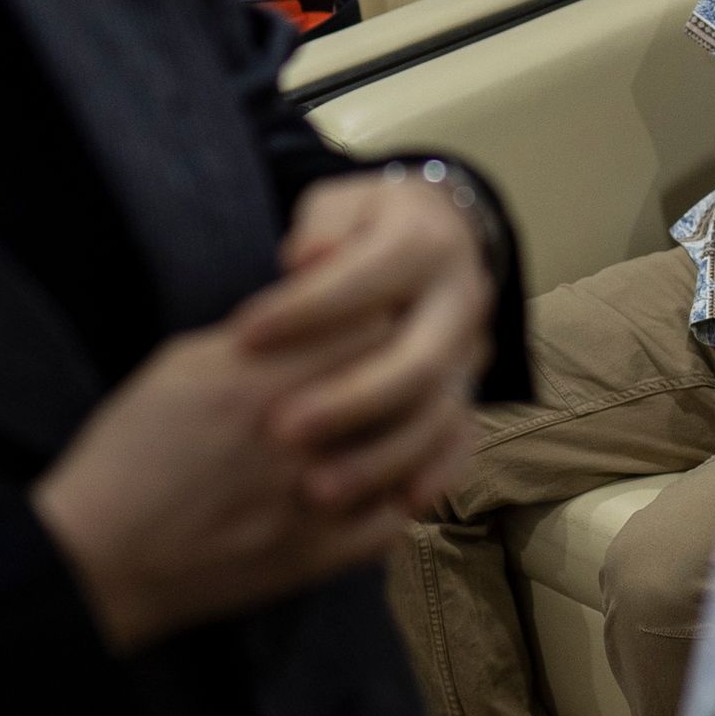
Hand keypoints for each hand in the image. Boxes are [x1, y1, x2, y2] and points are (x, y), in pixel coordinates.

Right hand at [35, 323, 418, 652]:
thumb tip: (311, 311)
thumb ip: (250, 337)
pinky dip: (403, 495)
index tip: (379, 315)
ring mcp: (313, 501)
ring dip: (417, 429)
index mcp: (256, 379)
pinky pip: (395, 519)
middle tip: (407, 361)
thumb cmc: (127, 455)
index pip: (367, 324)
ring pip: (411, 451)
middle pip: (398, 381)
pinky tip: (392, 480)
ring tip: (410, 416)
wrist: (99, 559)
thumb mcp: (176, 368)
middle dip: (407, 367)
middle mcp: (295, 436)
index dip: (380, 314)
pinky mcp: (318, 557)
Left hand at [238, 172, 496, 514]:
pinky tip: (391, 507)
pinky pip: (462, 444)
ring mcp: (471, 353)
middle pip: (415, 361)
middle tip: (279, 430)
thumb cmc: (359, 228)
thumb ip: (321, 229)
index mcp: (426, 241)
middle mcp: (461, 300)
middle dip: (349, 400)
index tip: (244, 337)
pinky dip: (432, 477)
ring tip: (313, 490)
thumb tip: (305, 258)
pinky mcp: (469, 392)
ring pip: (439, 415)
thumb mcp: (338, 207)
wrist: (435, 240)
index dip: (307, 309)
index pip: (368, 278)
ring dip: (380, 457)